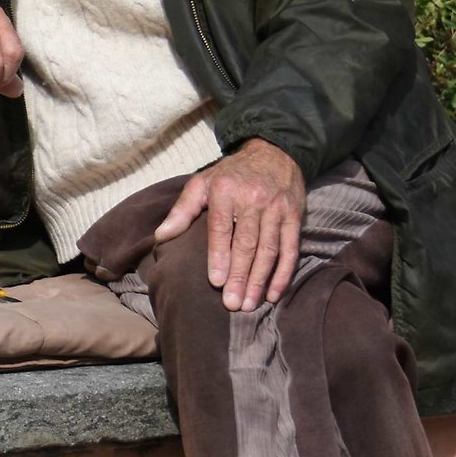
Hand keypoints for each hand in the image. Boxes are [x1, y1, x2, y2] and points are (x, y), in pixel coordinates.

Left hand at [153, 139, 306, 311]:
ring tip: (249, 304)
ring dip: (259, 280)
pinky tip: (274, 294)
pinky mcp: (295, 217)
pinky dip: (283, 274)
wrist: (274, 152)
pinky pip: (290, 249)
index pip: (221, 227)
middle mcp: (253, 200)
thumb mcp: (201, 183)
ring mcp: (276, 209)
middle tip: (232, 304)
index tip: (216, 282)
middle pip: (247, 244)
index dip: (219, 255)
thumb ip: (182, 210)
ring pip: (269, 250)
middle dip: (239, 276)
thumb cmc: (231, 174)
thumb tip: (161, 236)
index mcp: (226, 192)